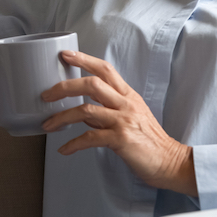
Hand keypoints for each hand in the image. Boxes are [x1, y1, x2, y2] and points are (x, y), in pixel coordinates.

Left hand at [41, 50, 197, 195]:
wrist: (170, 162)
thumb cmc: (150, 141)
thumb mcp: (131, 118)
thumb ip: (107, 111)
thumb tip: (84, 112)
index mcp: (129, 96)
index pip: (105, 70)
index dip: (84, 59)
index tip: (66, 55)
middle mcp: (126, 104)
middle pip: (91, 84)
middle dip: (65, 87)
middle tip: (46, 95)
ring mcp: (124, 121)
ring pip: (86, 111)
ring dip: (62, 117)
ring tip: (48, 125)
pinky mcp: (121, 140)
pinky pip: (90, 138)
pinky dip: (73, 144)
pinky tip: (64, 149)